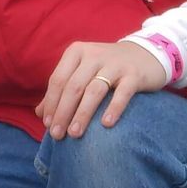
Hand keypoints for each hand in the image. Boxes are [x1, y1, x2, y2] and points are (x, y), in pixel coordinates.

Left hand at [38, 40, 169, 138]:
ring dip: (82, 114)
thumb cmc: (107, 67)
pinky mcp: (134, 74)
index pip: (58, 79)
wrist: (145, 54)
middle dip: (63, 112)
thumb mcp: (83, 72)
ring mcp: (115, 64)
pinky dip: (113, 108)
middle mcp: (94, 55)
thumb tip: (40, 113)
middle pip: (73, 86)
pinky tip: (106, 125)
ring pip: (94, 90)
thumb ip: (62, 89)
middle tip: (57, 135)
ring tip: (74, 134)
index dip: (51, 103)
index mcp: (76, 52)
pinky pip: (122, 93)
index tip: (47, 124)